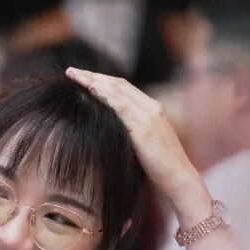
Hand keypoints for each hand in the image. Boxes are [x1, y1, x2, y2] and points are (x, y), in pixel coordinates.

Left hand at [65, 68, 210, 218]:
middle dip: (93, 75)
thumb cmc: (159, 166)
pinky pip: (122, 106)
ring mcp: (149, 116)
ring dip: (94, 81)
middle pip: (118, 84)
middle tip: (71, 71)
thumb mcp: (143, 143)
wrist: (178, 178)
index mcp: (152, 109)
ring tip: (75, 76)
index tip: (82, 76)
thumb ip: (130, 130)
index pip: (123, 87)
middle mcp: (152, 108)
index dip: (102, 79)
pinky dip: (106, 95)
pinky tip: (91, 89)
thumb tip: (109, 128)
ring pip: (118, 91)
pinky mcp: (144, 127)